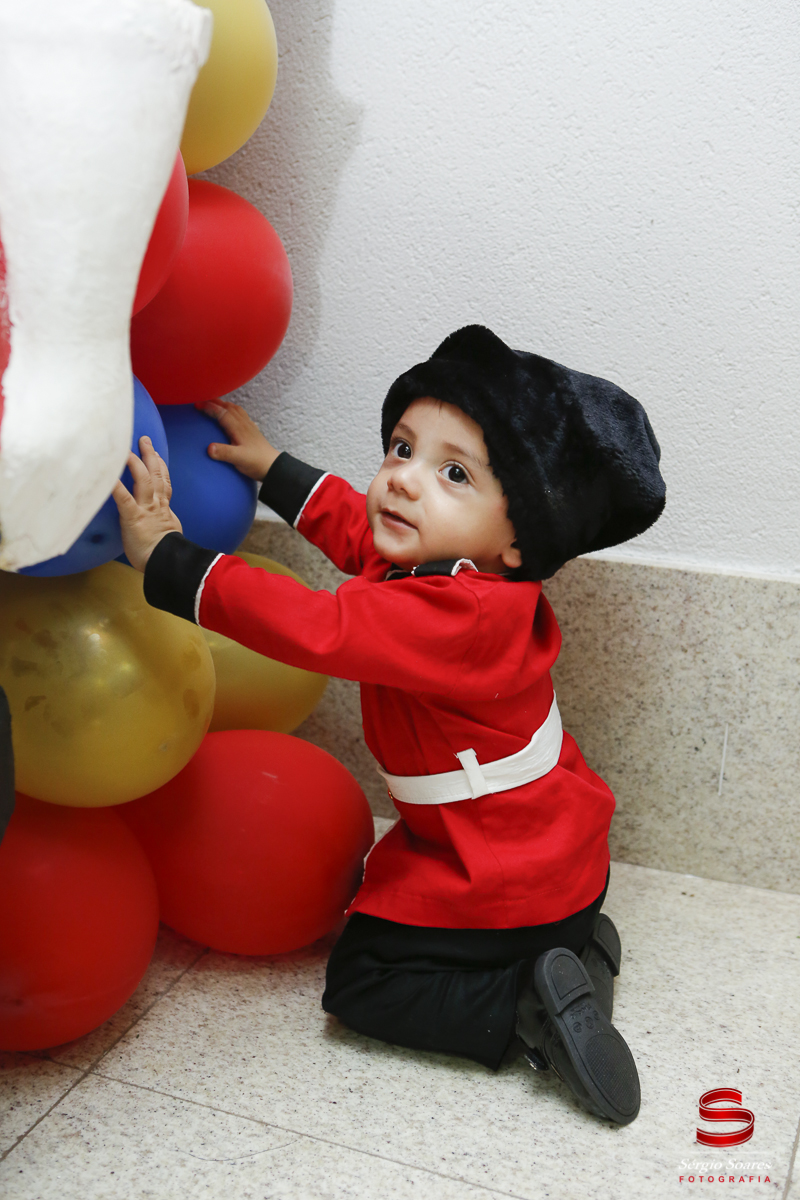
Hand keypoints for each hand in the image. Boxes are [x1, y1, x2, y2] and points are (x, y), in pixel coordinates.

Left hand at [112, 436, 182, 571]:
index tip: (158, 455)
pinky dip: (115, 484)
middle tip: (144, 440)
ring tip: (128, 448)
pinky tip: (107, 473)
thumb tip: (159, 529)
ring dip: (136, 462)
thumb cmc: (165, 556)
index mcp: (164, 510)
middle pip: (156, 475)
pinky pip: (123, 497)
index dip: (162, 468)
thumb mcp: (168, 536)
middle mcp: (156, 505)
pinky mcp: (133, 516)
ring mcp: (146, 509)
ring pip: (143, 479)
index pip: (164, 484)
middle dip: (150, 456)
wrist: (167, 562)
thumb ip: (161, 527)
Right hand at [198, 399, 279, 479]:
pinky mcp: (252, 430)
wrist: (273, 466)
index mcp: (238, 428)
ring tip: (214, 403)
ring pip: (235, 409)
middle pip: (228, 407)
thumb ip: (224, 453)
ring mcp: (249, 426)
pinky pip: (241, 414)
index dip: (209, 408)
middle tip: (202, 400)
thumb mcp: (239, 459)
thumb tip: (209, 448)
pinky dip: (232, 410)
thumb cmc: (255, 462)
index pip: (222, 413)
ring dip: (224, 404)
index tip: (197, 405)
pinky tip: (231, 414)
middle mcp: (244, 423)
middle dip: (214, 402)